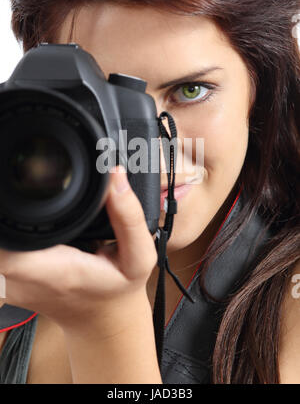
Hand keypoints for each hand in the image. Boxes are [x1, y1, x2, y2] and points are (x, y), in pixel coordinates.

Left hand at [0, 166, 157, 329]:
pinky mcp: (7, 284)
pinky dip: (7, 238)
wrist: (103, 322)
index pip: (8, 250)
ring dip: (5, 226)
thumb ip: (128, 217)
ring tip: (30, 216)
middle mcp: (25, 281)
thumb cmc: (118, 289)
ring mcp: (12, 286)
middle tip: (22, 196)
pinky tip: (30, 232)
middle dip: (4, 214)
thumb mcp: (138, 256)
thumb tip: (116, 177)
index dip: (4, 221)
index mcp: (55, 272)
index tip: (12, 197)